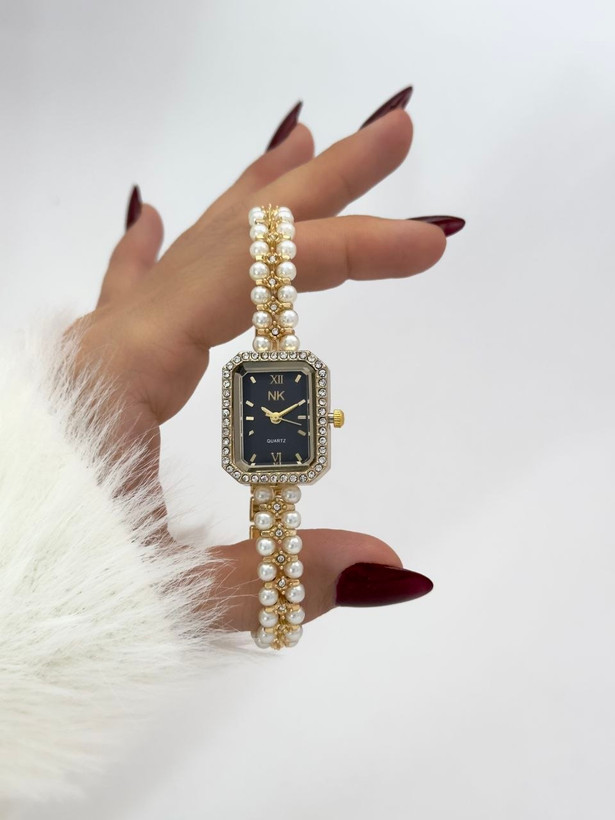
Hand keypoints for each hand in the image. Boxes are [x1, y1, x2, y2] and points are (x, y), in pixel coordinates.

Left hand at [64, 94, 453, 631]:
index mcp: (123, 371)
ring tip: (303, 148)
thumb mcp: (168, 598)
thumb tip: (398, 573)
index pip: (254, 277)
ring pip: (181, 254)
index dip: (348, 250)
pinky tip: (149, 213)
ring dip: (250, 200)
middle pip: (229, 237)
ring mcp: (90, 352)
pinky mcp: (81, 376)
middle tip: (392, 134)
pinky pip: (122, 295)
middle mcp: (106, 341)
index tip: (427, 244)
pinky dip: (144, 250)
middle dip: (319, 186)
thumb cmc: (45, 596)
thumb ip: (278, 579)